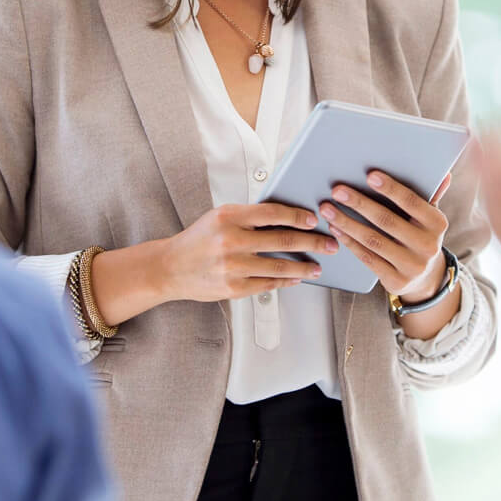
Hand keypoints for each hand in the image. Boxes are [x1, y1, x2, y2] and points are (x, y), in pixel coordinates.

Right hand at [158, 202, 338, 302]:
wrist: (170, 267)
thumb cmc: (198, 240)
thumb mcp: (219, 217)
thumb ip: (249, 216)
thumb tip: (288, 216)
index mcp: (229, 217)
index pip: (273, 213)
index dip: (298, 216)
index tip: (314, 220)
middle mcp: (231, 240)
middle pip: (284, 241)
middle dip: (313, 243)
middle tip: (330, 244)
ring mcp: (233, 267)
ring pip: (280, 267)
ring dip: (304, 266)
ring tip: (318, 265)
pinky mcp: (233, 288)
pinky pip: (268, 284)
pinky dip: (287, 281)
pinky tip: (297, 277)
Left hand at [319, 170, 452, 300]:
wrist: (426, 278)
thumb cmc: (421, 236)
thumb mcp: (430, 218)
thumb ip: (431, 195)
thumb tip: (444, 174)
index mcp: (438, 224)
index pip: (412, 202)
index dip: (390, 188)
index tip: (369, 175)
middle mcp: (428, 246)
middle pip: (387, 220)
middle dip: (359, 204)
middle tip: (338, 191)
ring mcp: (412, 266)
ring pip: (373, 240)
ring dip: (347, 222)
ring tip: (328, 209)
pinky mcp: (396, 281)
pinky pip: (367, 258)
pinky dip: (349, 242)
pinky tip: (335, 229)